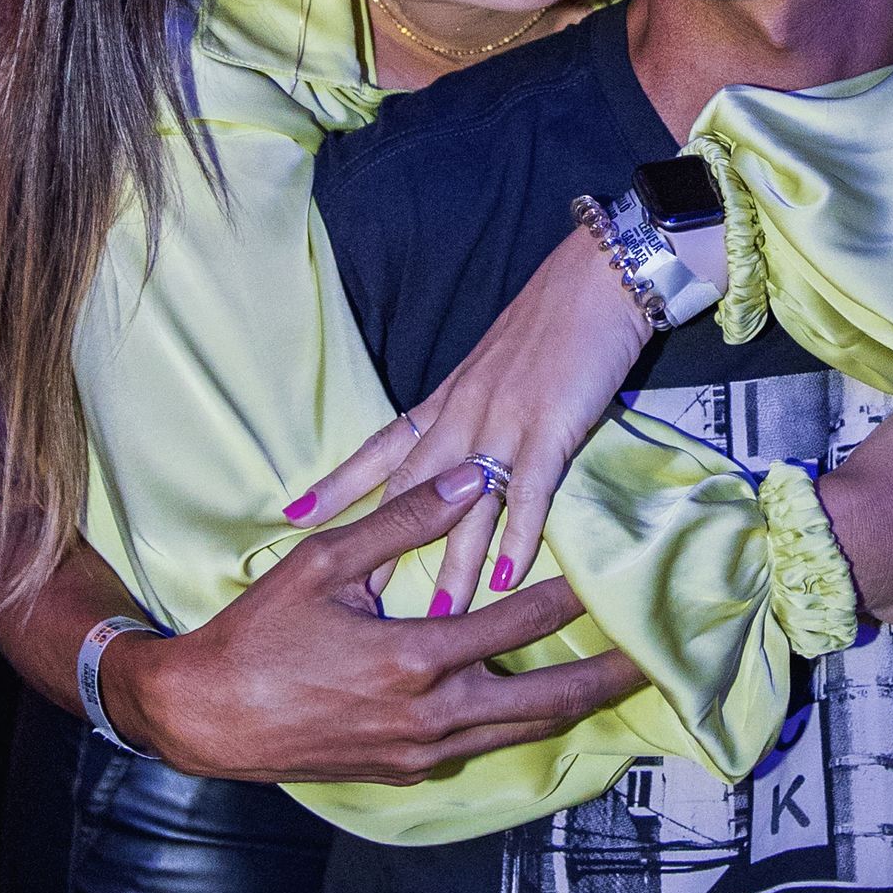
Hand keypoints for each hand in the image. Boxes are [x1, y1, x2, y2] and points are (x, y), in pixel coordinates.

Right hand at [100, 465, 646, 782]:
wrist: (202, 719)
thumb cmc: (257, 635)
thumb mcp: (323, 564)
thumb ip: (401, 519)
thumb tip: (469, 477)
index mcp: (415, 657)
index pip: (519, 620)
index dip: (573, 596)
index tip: (615, 576)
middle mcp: (431, 715)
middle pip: (546, 700)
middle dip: (606, 678)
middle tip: (656, 658)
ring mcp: (421, 752)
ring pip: (520, 731)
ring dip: (570, 705)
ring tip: (614, 682)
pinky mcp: (406, 772)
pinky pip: (480, 746)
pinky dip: (517, 723)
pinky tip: (534, 702)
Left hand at [285, 223, 651, 611]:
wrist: (598, 277)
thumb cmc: (553, 317)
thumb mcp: (497, 364)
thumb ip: (474, 406)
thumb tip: (461, 449)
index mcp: (449, 398)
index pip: (382, 447)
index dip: (339, 482)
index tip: (294, 514)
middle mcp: (464, 413)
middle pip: (410, 490)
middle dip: (383, 546)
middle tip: (358, 600)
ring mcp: (504, 421)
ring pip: (465, 505)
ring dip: (453, 563)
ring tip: (438, 615)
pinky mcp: (550, 426)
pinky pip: (528, 492)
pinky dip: (517, 536)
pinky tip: (507, 577)